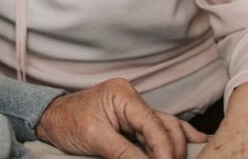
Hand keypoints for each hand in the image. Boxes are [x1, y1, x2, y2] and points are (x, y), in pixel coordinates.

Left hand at [36, 78, 206, 158]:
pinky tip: (196, 145)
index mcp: (123, 94)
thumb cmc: (67, 122)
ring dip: (178, 148)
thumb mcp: (94, 138)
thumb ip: (123, 153)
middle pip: (167, 127)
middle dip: (174, 151)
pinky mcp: (135, 123)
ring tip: (194, 158)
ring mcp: (136, 111)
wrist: (51, 120)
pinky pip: (161, 131)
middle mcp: (133, 100)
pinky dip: (176, 140)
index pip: (154, 125)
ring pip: (169, 129)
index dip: (166, 150)